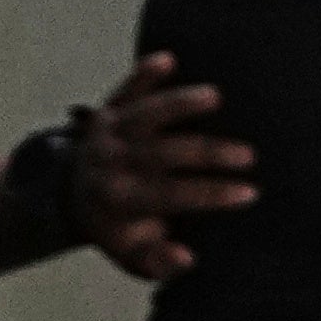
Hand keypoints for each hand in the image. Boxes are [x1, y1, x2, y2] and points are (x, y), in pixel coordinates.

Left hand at [75, 55, 252, 283]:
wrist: (70, 197)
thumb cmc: (117, 229)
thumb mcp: (132, 256)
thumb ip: (159, 263)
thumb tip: (187, 257)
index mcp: (121, 199)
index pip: (172, 195)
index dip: (211, 194)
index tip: (249, 192)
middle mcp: (112, 162)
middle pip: (164, 154)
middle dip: (209, 153)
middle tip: (249, 155)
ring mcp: (109, 133)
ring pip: (143, 114)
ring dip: (177, 104)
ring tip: (215, 97)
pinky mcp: (108, 110)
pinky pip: (124, 89)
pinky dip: (143, 74)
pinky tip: (168, 57)